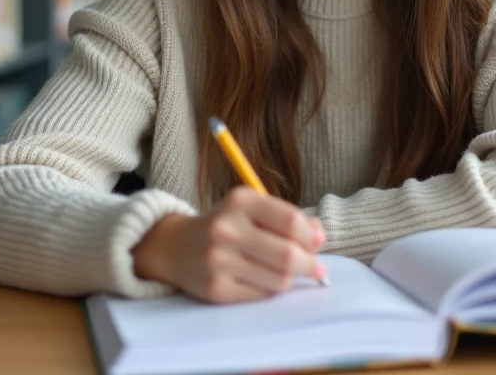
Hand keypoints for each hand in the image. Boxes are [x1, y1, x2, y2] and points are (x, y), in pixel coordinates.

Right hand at [132, 187, 326, 303]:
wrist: (175, 247)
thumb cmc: (226, 225)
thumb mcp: (252, 209)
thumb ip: (288, 218)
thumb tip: (320, 236)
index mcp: (240, 201)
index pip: (290, 221)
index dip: (311, 236)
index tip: (318, 243)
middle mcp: (226, 228)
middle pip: (287, 254)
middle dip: (310, 264)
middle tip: (316, 267)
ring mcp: (218, 260)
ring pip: (279, 279)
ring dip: (291, 278)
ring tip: (286, 272)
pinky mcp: (215, 289)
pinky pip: (262, 295)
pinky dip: (271, 289)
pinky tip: (264, 280)